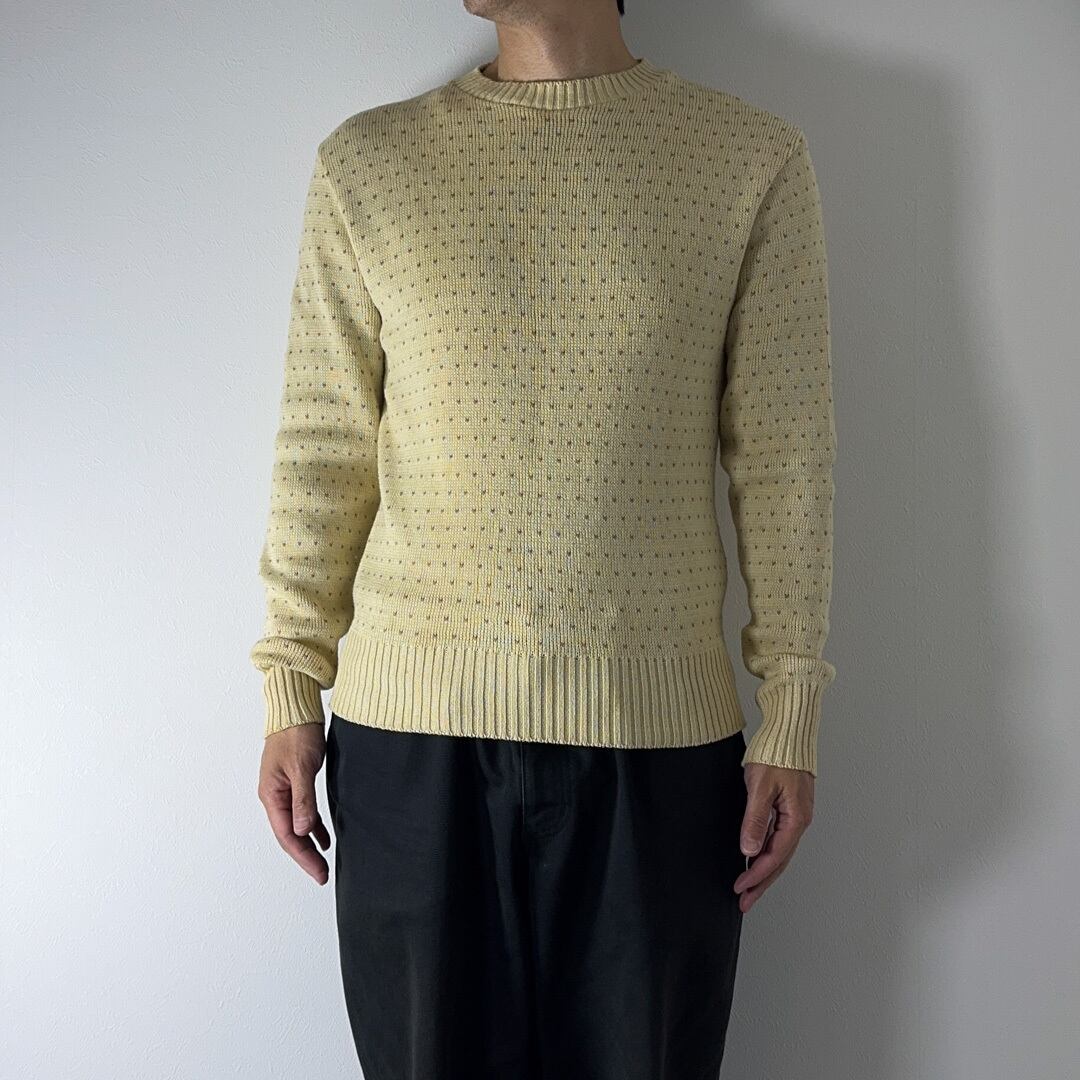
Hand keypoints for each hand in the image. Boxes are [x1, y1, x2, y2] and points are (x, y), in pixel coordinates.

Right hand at [258, 722, 332, 884]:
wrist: (295, 707)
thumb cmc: (296, 732)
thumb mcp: (302, 767)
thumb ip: (302, 799)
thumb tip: (302, 830)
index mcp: (271, 794)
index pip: (287, 834)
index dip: (303, 856)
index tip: (318, 872)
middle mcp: (274, 795)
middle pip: (289, 834)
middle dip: (306, 856)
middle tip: (323, 875)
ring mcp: (283, 789)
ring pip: (297, 824)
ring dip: (309, 843)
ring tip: (324, 862)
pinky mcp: (295, 782)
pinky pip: (303, 811)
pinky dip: (313, 825)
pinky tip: (324, 836)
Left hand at [734, 763, 814, 912]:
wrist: (788, 732)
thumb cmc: (776, 754)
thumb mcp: (761, 787)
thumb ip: (755, 819)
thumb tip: (749, 849)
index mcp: (796, 818)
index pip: (775, 856)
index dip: (756, 875)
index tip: (740, 888)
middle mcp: (799, 820)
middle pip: (780, 860)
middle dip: (761, 883)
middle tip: (744, 901)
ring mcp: (795, 815)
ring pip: (779, 851)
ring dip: (763, 871)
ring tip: (748, 888)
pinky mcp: (789, 808)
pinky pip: (778, 838)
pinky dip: (766, 853)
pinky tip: (755, 859)